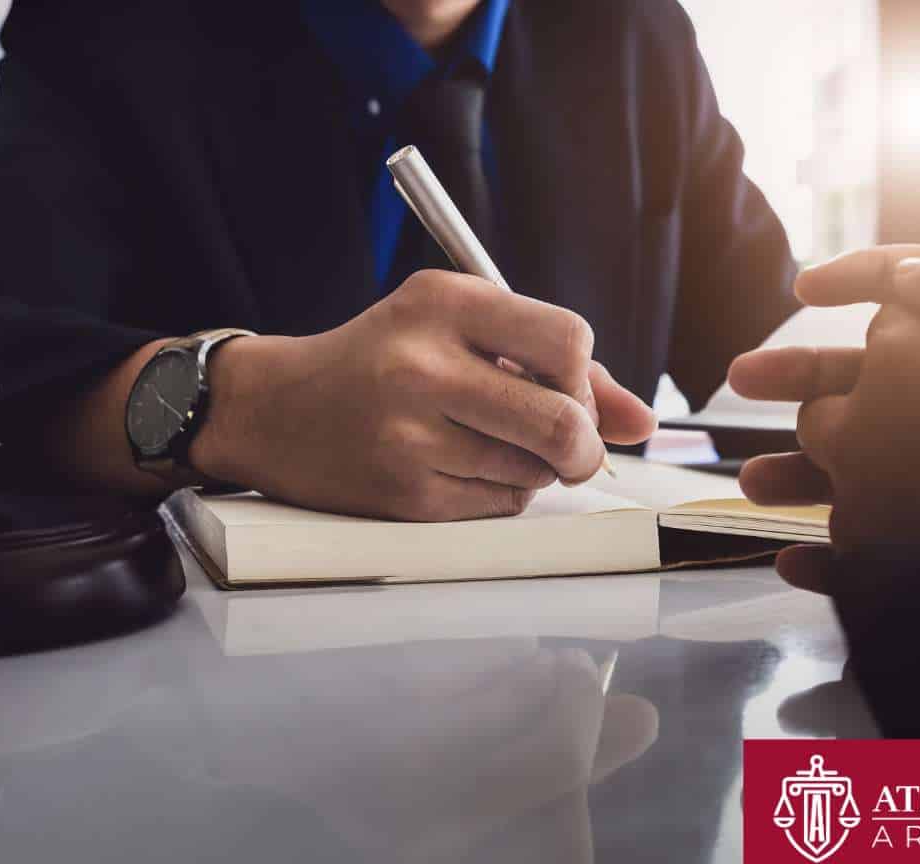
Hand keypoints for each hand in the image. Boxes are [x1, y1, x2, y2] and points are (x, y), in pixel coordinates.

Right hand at [192, 270, 655, 519]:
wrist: (277, 410)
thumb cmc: (383, 360)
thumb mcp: (458, 329)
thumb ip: (556, 365)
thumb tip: (642, 422)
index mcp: (445, 303)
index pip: (569, 339)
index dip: (585, 376)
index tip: (566, 389)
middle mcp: (425, 365)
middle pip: (562, 420)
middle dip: (583, 445)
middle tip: (569, 447)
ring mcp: (411, 434)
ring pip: (535, 471)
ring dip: (536, 468)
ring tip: (492, 445)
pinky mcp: (404, 493)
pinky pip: (500, 504)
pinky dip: (501, 493)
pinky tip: (459, 469)